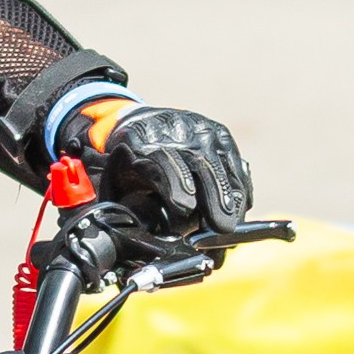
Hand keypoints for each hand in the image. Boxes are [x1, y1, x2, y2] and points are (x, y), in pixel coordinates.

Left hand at [84, 103, 251, 233]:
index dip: (175, 184)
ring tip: (231, 223)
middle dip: (212, 197)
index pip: (160, 160)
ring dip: (229, 196)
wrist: (138, 121)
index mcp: (139, 139)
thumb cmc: (126, 161)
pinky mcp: (218, 135)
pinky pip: (234, 161)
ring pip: (219, 163)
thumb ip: (118, 197)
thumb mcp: (112, 175)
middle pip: (197, 162)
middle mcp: (173, 130)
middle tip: (220, 226)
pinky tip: (242, 207)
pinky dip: (239, 186)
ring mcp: (199, 130)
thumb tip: (124, 232)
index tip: (184, 207)